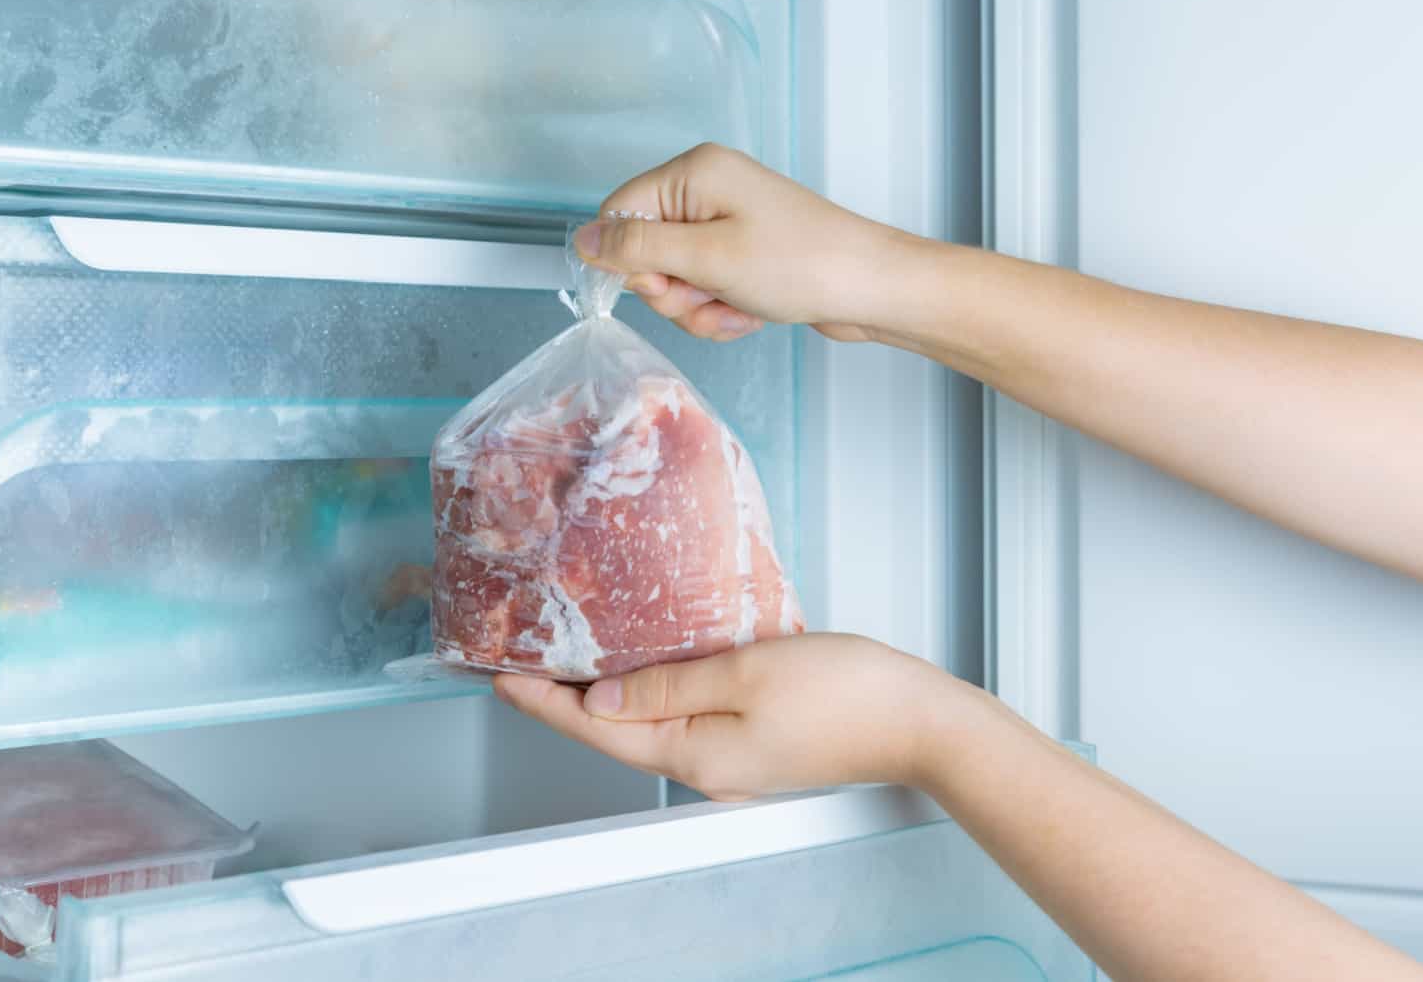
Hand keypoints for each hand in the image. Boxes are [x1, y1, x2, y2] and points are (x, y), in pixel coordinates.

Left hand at [493, 633, 975, 800]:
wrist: (919, 722)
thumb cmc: (847, 694)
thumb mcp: (747, 673)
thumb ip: (670, 685)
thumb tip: (604, 698)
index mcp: (695, 755)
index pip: (599, 729)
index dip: (546, 701)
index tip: (502, 674)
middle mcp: (707, 767)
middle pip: (618, 731)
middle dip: (568, 697)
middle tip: (527, 656)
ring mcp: (732, 760)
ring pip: (651, 723)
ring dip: (610, 693)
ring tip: (575, 654)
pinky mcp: (756, 742)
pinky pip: (687, 716)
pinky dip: (655, 690)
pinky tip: (651, 663)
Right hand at [571, 144, 918, 342]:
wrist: (871, 288)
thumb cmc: (800, 264)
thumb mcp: (707, 257)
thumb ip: (637, 248)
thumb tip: (581, 240)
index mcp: (694, 173)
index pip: (619, 213)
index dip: (627, 259)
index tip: (660, 286)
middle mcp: (707, 190)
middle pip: (644, 251)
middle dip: (671, 291)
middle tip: (708, 296)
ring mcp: (726, 223)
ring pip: (674, 278)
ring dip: (698, 307)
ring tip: (736, 308)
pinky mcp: (742, 254)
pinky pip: (705, 288)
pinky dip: (719, 310)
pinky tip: (748, 314)